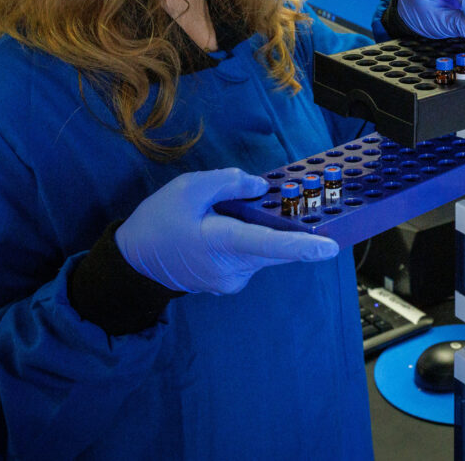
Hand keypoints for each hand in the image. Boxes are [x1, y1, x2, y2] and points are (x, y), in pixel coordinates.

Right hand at [115, 169, 337, 293]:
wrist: (133, 262)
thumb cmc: (158, 222)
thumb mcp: (189, 188)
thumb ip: (228, 182)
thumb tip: (261, 187)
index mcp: (223, 243)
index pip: (270, 245)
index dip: (303, 247)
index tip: (331, 248)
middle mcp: (233, 269)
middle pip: (275, 246)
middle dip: (287, 226)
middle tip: (283, 205)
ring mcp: (231, 280)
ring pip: (263, 250)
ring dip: (261, 230)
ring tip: (226, 214)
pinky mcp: (229, 282)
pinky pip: (251, 256)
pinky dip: (249, 240)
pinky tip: (224, 227)